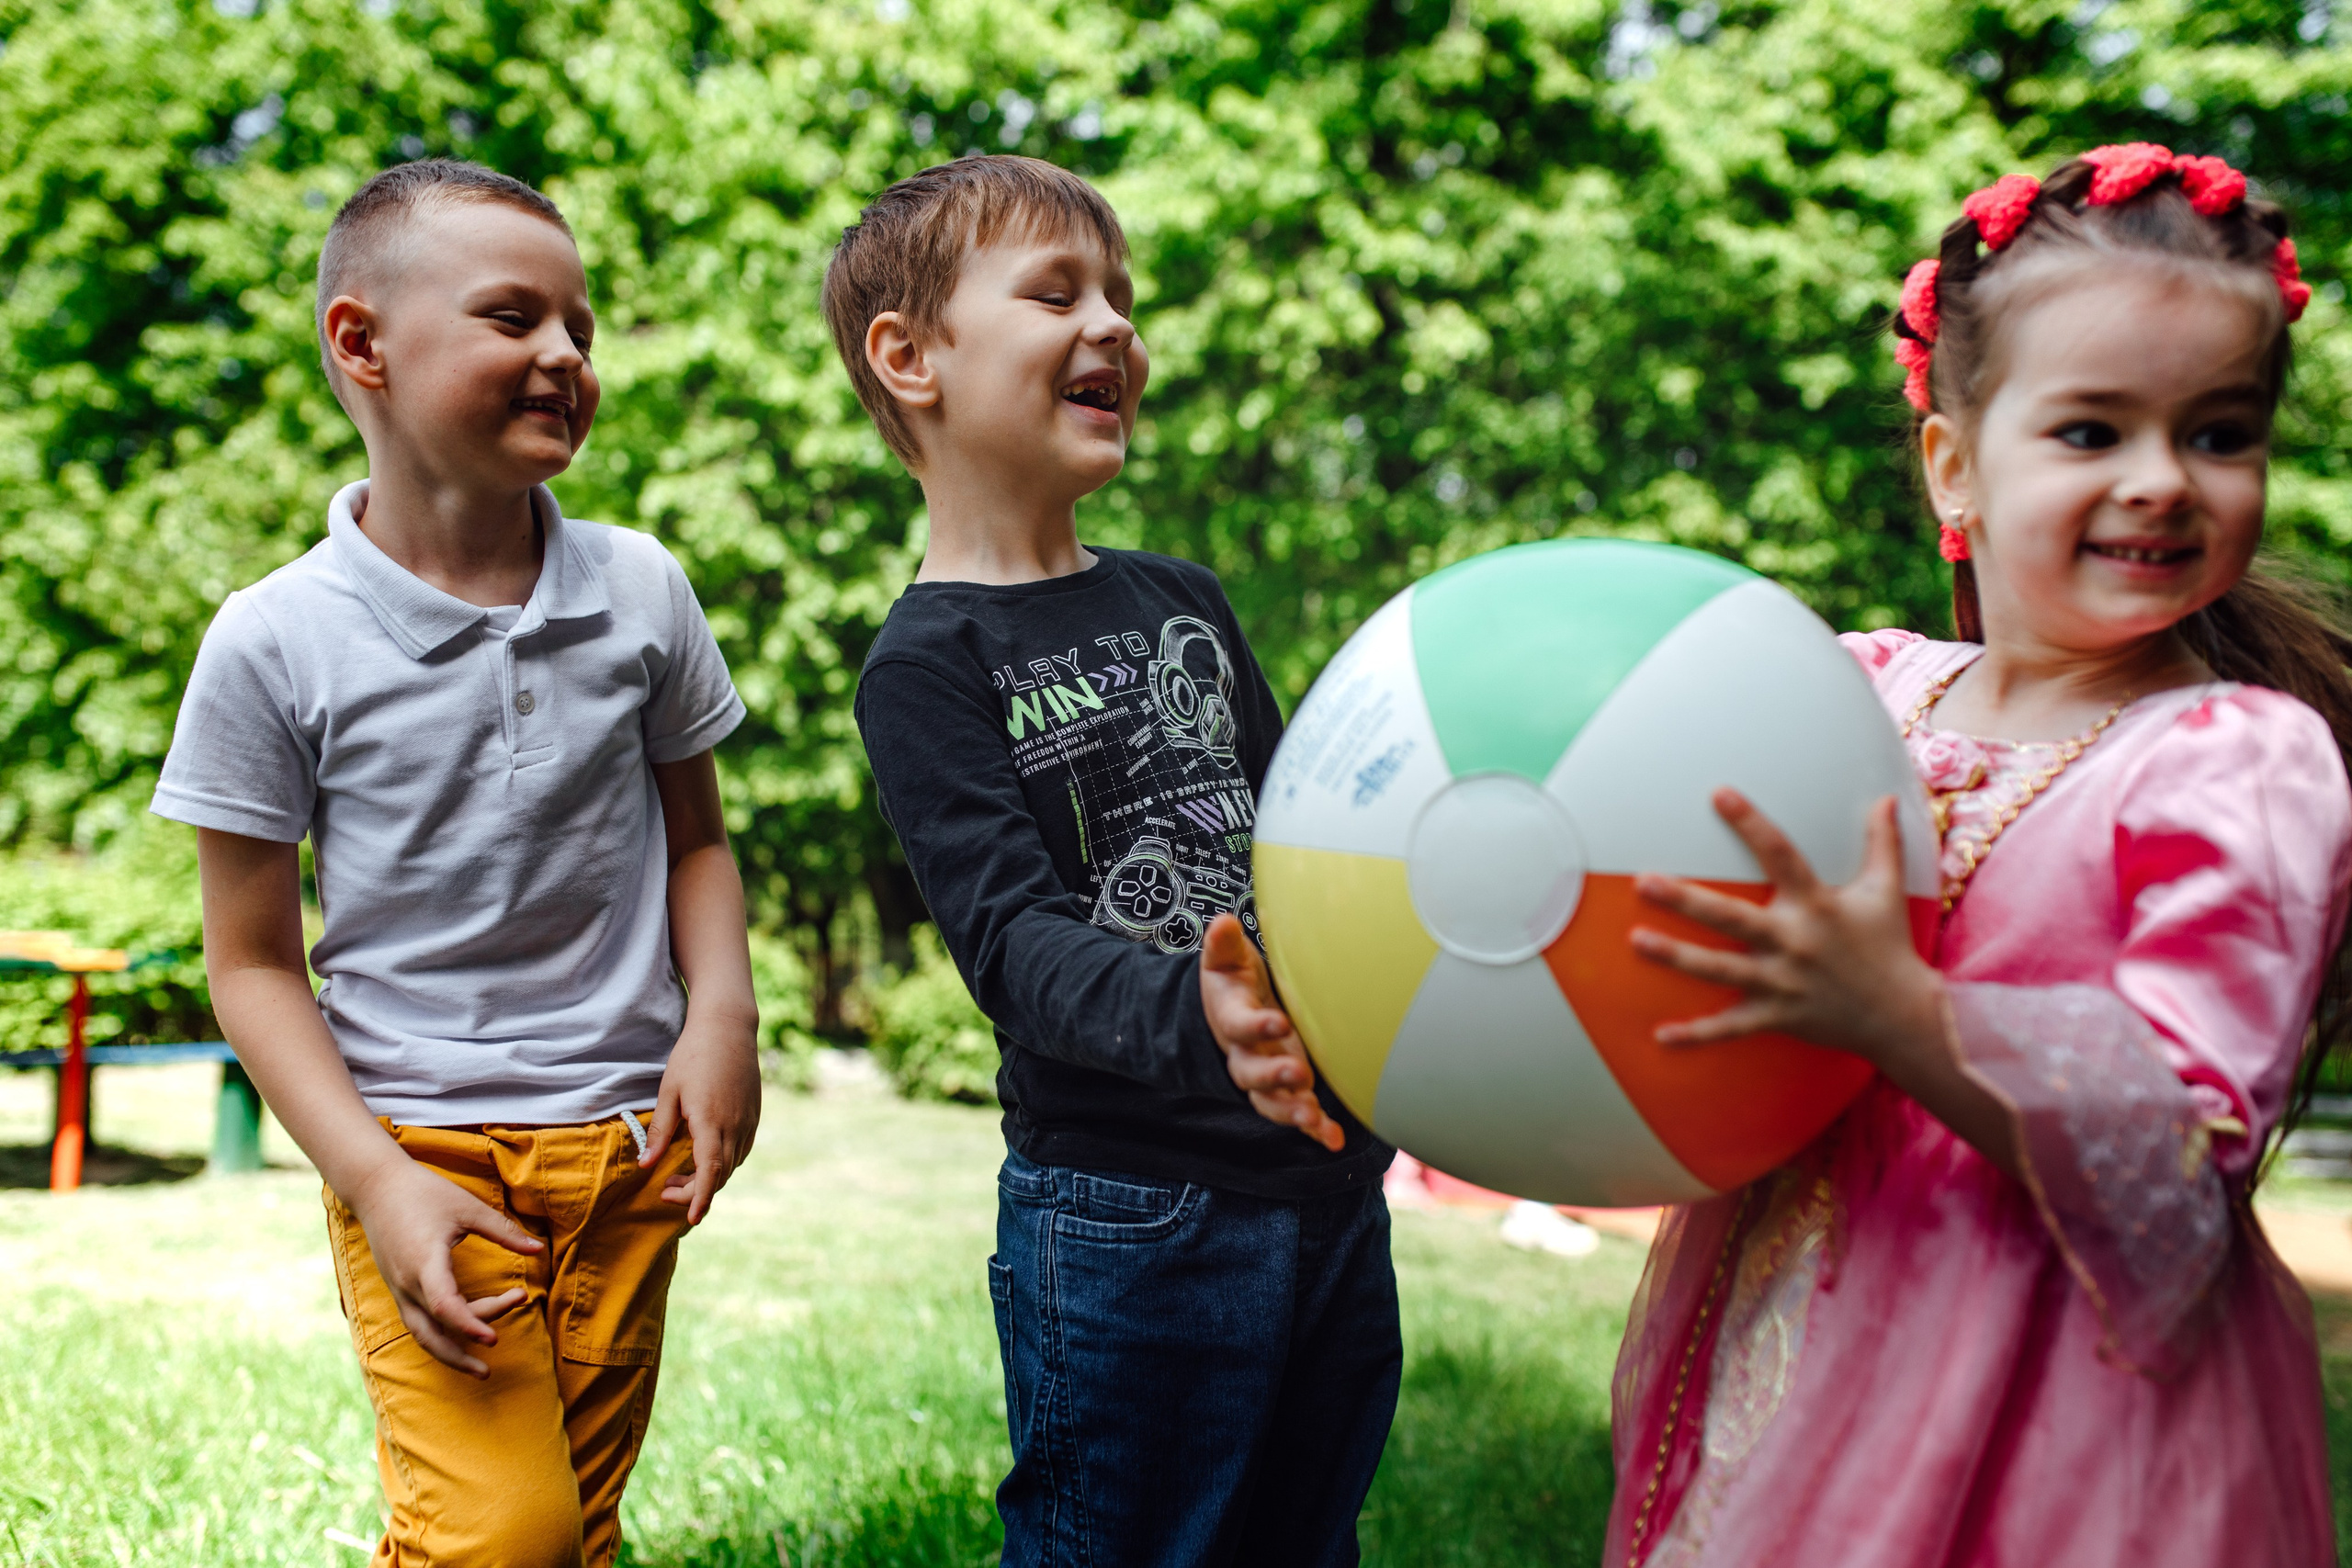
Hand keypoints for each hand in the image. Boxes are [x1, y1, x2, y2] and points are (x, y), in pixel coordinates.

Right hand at [345, 1154, 543, 1378]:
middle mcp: (407, 1283)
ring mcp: (399, 1289)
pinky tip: (462, 1342)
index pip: (444, 1305)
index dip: (469, 1324)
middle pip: (434, 1330)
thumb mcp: (468, 1208)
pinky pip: (417, 1323)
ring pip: (422, 1334)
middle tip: (500, 1341)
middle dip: (464, 1349)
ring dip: (450, 1354)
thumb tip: (539, 1250)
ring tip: (481, 1369)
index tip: (493, 1340)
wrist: (376, 1186)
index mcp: (424, 1262)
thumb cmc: (424, 1193)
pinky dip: (439, 1337)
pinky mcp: (398, 1289)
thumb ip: (503, 1232)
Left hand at [642, 1012, 761, 1223]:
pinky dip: (724, 1162)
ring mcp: (748, 1120)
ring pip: (732, 1164)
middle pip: (720, 1174)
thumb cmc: (693, 1055)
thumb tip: (647, 1165)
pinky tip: (705, 1156)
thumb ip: (660, 1131)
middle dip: (694, 1191)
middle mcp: (735, 1125)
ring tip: (679, 1175)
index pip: (709, 1172)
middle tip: (664, 1190)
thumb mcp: (669, 1091)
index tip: (690, 1218)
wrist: (728, 1026)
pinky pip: (741, 1149)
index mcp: (711, 1121)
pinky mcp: (754, 1114)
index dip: (700, 1199)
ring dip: (709, 1177)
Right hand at [1201, 912, 1345, 1151]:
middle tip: (1298, 1075)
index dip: (1255, 1026)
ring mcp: (1265, 1075)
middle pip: (1251, 1073)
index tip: (1278, 1022)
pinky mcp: (1286, 1090)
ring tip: (1313, 1118)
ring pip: (1271, 1101)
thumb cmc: (1235, 980)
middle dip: (1274, 1077)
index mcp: (1231, 1018)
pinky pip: (1297, 1115)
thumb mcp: (1226, 959)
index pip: (1238, 1025)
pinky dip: (1315, 1131)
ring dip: (1291, 1111)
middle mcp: (1245, 1054)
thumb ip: (1222, 945)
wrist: (1229, 1013)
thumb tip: (1221, 923)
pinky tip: (1333, 1140)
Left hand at [1630, 789, 1944, 1067]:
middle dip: (1687, 900)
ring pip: (1722, 970)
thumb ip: (1882, 843)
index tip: (1720, 794)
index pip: (1781, 855)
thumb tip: (1886, 798)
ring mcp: (1783, 983)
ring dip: (1677, 957)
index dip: (1751, 824)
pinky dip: (1697, 1035)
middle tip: (1644, 881)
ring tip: (1635, 940)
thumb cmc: (1889, 948)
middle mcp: (1795, 942)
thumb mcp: (1886, 892)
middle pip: (1733, 918)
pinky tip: (1660, 1035)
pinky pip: (1731, 1028)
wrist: (1904, 1017)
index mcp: (1818, 906)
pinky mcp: (1778, 1016)